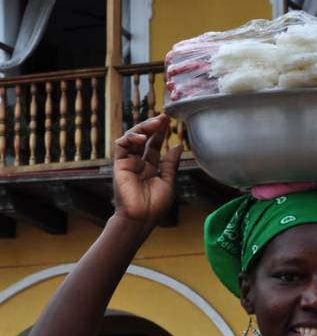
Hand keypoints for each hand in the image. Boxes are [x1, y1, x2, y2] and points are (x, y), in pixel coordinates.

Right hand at [112, 114, 182, 231]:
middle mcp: (138, 163)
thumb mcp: (168, 181)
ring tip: (156, 123)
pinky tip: (143, 137)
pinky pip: (121, 145)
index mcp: (149, 168)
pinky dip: (131, 137)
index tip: (169, 122)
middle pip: (143, 138)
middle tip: (164, 117)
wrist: (140, 218)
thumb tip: (177, 145)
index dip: (161, 133)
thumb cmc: (154, 206)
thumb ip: (171, 163)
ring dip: (144, 128)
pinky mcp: (119, 164)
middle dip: (153, 126)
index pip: (153, 145)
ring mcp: (128, 163)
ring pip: (132, 138)